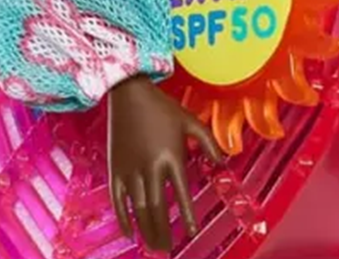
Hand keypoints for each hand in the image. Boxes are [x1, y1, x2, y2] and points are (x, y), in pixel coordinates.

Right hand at [107, 74, 219, 252]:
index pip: (182, 194)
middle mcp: (151, 168)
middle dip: (163, 232)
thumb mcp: (189, 120)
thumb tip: (224, 161)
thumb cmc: (162, 107)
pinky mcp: (114, 170)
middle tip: (167, 249)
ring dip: (146, 230)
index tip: (191, 233)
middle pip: (158, 208)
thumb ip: (207, 142)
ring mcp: (130, 171)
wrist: (128, 94)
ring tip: (153, 246)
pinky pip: (118, 201)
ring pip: (139, 209)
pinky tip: (130, 232)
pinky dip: (123, 219)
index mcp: (171, 156)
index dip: (187, 216)